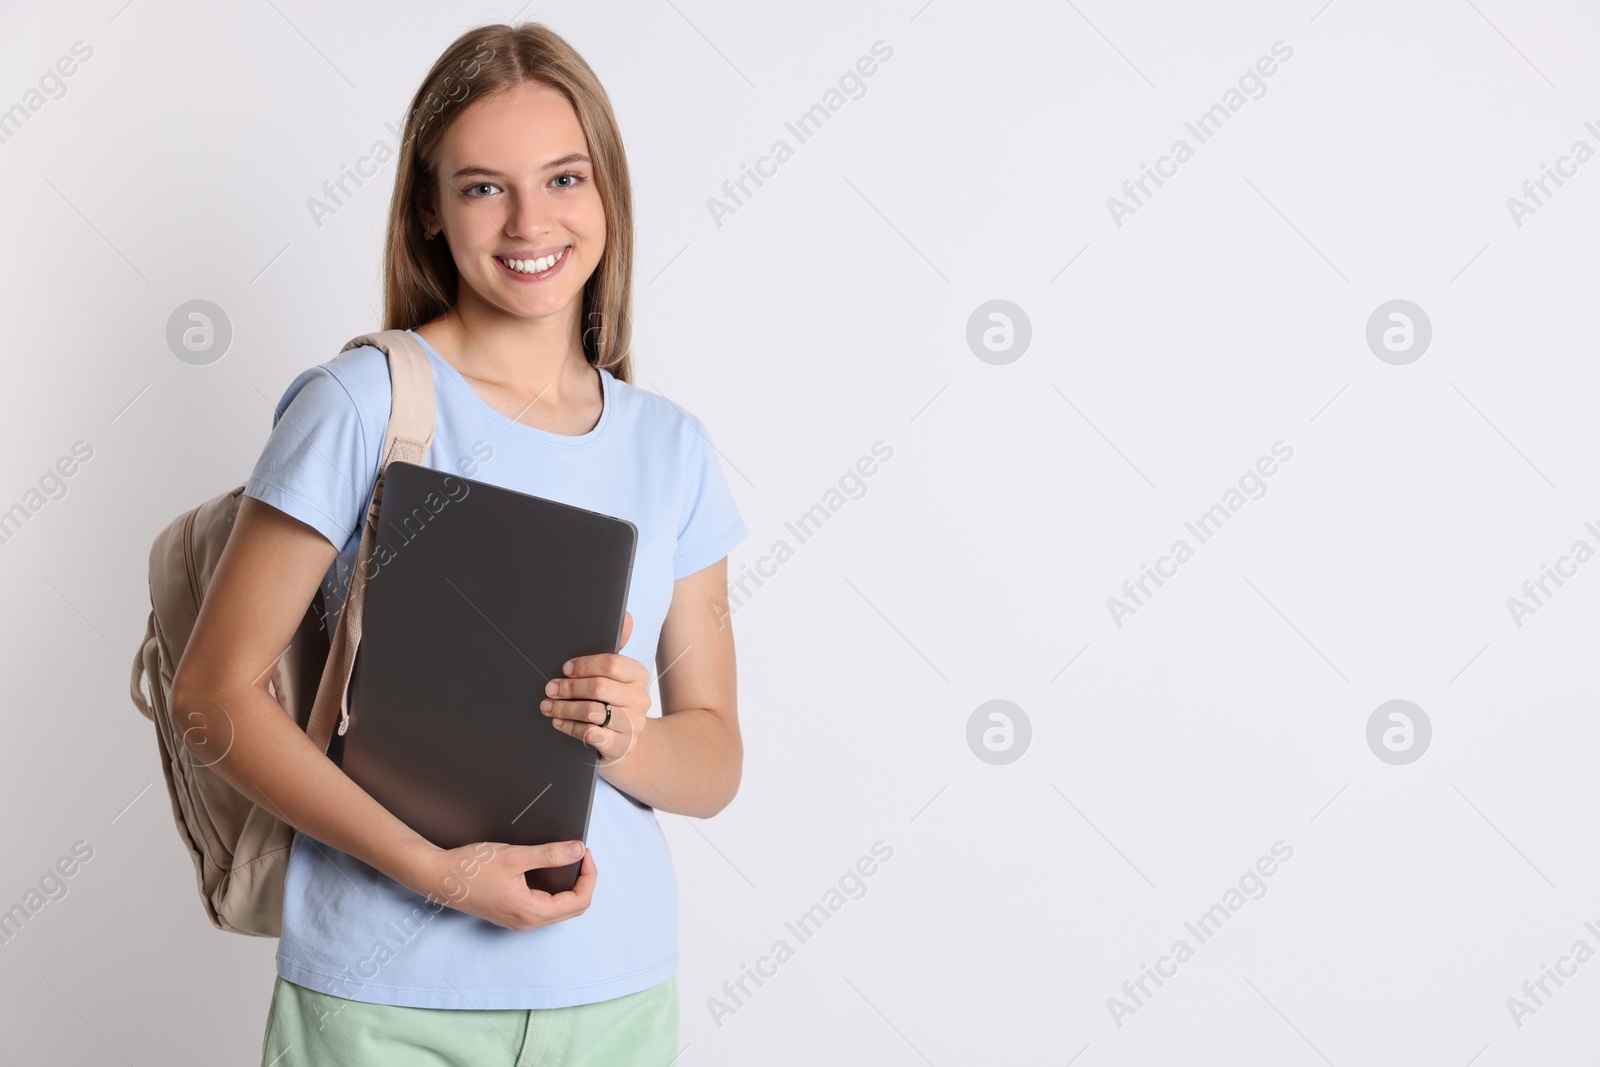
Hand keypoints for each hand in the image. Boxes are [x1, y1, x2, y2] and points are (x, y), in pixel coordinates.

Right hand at [400, 840, 595, 931]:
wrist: (439, 877)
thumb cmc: (471, 868)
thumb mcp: (514, 856)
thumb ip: (549, 854)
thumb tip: (577, 850)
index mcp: (531, 912)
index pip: (578, 901)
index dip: (588, 875)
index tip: (583, 851)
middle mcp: (527, 922)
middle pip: (573, 908)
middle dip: (583, 880)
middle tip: (579, 854)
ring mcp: (519, 920)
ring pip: (560, 908)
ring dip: (570, 886)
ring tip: (569, 859)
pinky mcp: (512, 914)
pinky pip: (545, 907)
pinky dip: (556, 890)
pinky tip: (551, 870)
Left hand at [540, 610, 649, 763]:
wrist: (629, 744)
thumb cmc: (616, 702)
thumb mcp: (617, 676)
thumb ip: (617, 647)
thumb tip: (626, 616)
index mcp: (638, 675)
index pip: (611, 664)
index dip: (584, 665)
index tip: (565, 668)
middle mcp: (639, 699)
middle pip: (598, 687)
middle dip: (568, 687)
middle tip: (550, 688)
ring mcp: (632, 724)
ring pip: (592, 711)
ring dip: (564, 708)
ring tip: (548, 706)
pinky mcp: (621, 746)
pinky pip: (591, 734)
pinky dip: (571, 728)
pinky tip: (559, 723)